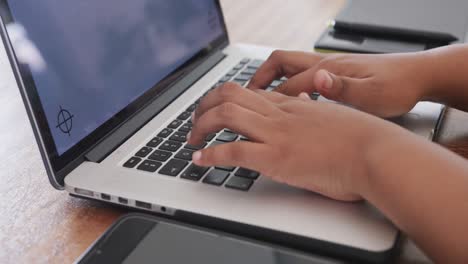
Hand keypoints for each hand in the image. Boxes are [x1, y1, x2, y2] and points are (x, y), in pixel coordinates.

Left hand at [188, 83, 403, 200]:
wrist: (376, 152)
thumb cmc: (362, 139)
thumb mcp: (332, 118)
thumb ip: (312, 112)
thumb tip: (301, 106)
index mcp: (292, 103)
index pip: (248, 91)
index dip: (224, 98)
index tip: (214, 109)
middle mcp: (280, 113)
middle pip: (229, 94)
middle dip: (204, 106)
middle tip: (196, 122)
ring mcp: (276, 133)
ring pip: (225, 115)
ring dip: (201, 126)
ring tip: (192, 140)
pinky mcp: (277, 157)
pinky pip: (233, 151)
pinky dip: (211, 155)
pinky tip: (201, 160)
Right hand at [247, 50, 431, 117]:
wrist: (417, 76)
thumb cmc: (397, 87)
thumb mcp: (373, 95)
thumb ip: (342, 88)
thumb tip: (319, 80)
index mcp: (328, 71)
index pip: (286, 85)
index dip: (265, 101)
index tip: (247, 116)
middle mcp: (323, 65)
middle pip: (279, 64)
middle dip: (257, 79)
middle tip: (242, 98)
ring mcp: (327, 67)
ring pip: (288, 67)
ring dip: (269, 80)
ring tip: (255, 98)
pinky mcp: (333, 73)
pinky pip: (300, 75)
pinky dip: (286, 84)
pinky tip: (287, 100)